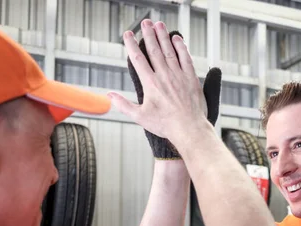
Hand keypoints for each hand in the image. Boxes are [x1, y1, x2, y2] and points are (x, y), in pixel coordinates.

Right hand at [126, 30, 221, 159]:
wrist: (189, 129)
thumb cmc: (165, 125)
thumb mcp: (140, 117)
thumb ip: (123, 104)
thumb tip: (109, 96)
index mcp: (150, 83)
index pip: (138, 59)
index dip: (132, 44)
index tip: (128, 34)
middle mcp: (164, 76)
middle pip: (154, 50)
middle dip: (148, 34)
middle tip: (145, 22)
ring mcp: (179, 76)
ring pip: (169, 51)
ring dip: (164, 36)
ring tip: (159, 24)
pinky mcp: (191, 79)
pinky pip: (186, 58)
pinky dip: (181, 47)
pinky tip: (177, 39)